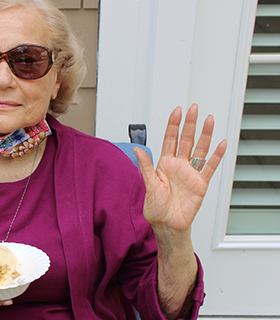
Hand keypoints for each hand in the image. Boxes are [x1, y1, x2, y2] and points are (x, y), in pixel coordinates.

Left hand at [134, 104, 226, 232]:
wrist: (167, 225)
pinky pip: (210, 167)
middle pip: (186, 140)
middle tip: (194, 109)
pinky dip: (216, 156)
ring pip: (200, 150)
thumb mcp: (148, 185)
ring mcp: (190, 173)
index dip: (173, 125)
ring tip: (209, 120)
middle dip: (190, 124)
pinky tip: (221, 144)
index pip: (170, 139)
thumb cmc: (156, 208)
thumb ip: (146, 167)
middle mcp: (178, 165)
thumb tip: (137, 150)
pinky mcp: (201, 183)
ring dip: (205, 135)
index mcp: (164, 164)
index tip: (177, 111)